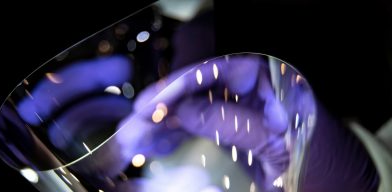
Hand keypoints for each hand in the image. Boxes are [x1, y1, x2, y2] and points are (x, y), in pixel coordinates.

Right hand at [116, 54, 315, 189]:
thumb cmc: (323, 172)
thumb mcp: (280, 149)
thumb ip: (236, 126)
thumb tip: (185, 110)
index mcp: (278, 88)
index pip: (225, 70)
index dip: (187, 82)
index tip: (157, 101)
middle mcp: (258, 95)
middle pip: (203, 89)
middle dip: (167, 104)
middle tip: (135, 122)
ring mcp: (244, 116)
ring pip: (195, 109)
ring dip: (164, 122)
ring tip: (136, 138)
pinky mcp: (234, 136)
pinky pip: (199, 129)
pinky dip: (176, 136)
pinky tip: (155, 145)